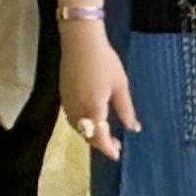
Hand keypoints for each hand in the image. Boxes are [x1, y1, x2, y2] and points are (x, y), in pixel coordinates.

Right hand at [59, 20, 139, 160]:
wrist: (79, 40)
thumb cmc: (104, 61)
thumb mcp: (120, 85)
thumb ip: (126, 110)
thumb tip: (133, 128)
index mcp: (93, 109)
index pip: (99, 138)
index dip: (108, 149)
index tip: (118, 155)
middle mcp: (77, 110)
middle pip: (87, 135)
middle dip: (101, 143)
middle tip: (116, 144)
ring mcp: (67, 103)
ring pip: (78, 128)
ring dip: (91, 134)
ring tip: (105, 132)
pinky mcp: (63, 95)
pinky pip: (72, 118)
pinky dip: (82, 124)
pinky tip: (91, 118)